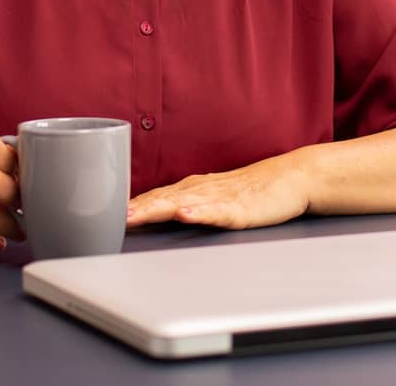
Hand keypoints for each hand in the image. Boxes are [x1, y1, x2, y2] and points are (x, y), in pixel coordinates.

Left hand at [126, 154, 311, 230]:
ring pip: (183, 203)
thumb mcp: (213, 197)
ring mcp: (221, 198)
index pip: (155, 196)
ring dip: (157, 209)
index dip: (130, 205)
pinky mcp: (242, 209)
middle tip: (110, 218)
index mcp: (193, 188)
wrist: (292, 178)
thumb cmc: (252, 190)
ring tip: (135, 216)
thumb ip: (186, 204)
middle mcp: (202, 190)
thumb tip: (154, 215)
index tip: (103, 215)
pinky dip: (200, 213)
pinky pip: (218, 212)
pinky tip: (185, 215)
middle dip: (136, 209)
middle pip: (162, 199)